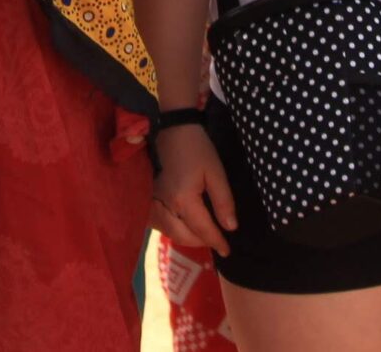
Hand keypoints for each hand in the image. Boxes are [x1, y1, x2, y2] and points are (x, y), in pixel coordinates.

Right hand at [148, 123, 237, 256]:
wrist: (175, 129)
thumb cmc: (198, 148)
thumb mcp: (216, 172)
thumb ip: (223, 201)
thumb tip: (230, 228)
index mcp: (183, 199)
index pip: (202, 229)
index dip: (216, 241)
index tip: (227, 251)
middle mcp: (165, 205)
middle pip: (183, 235)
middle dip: (201, 243)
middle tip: (218, 243)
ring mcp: (154, 201)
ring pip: (169, 232)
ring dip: (186, 238)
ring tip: (203, 236)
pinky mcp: (149, 197)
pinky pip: (159, 223)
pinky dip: (172, 230)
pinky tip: (183, 227)